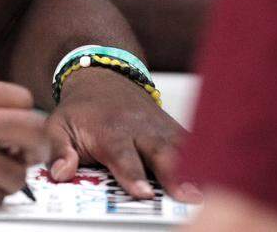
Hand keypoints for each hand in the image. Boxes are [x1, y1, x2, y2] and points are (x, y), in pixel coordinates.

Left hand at [46, 67, 200, 202]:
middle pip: (160, 151)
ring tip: (208, 191)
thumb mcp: (58, 126)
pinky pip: (192, 144)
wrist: (102, 79)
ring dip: (196, 167)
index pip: (121, 155)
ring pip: (182, 147)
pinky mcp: (175, 130)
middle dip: (174, 173)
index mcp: (109, 130)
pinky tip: (219, 175)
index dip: (133, 174)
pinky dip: (206, 157)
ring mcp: (160, 128)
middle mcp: (139, 128)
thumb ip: (59, 150)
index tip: (143, 191)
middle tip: (187, 196)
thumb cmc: (81, 111)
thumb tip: (60, 173)